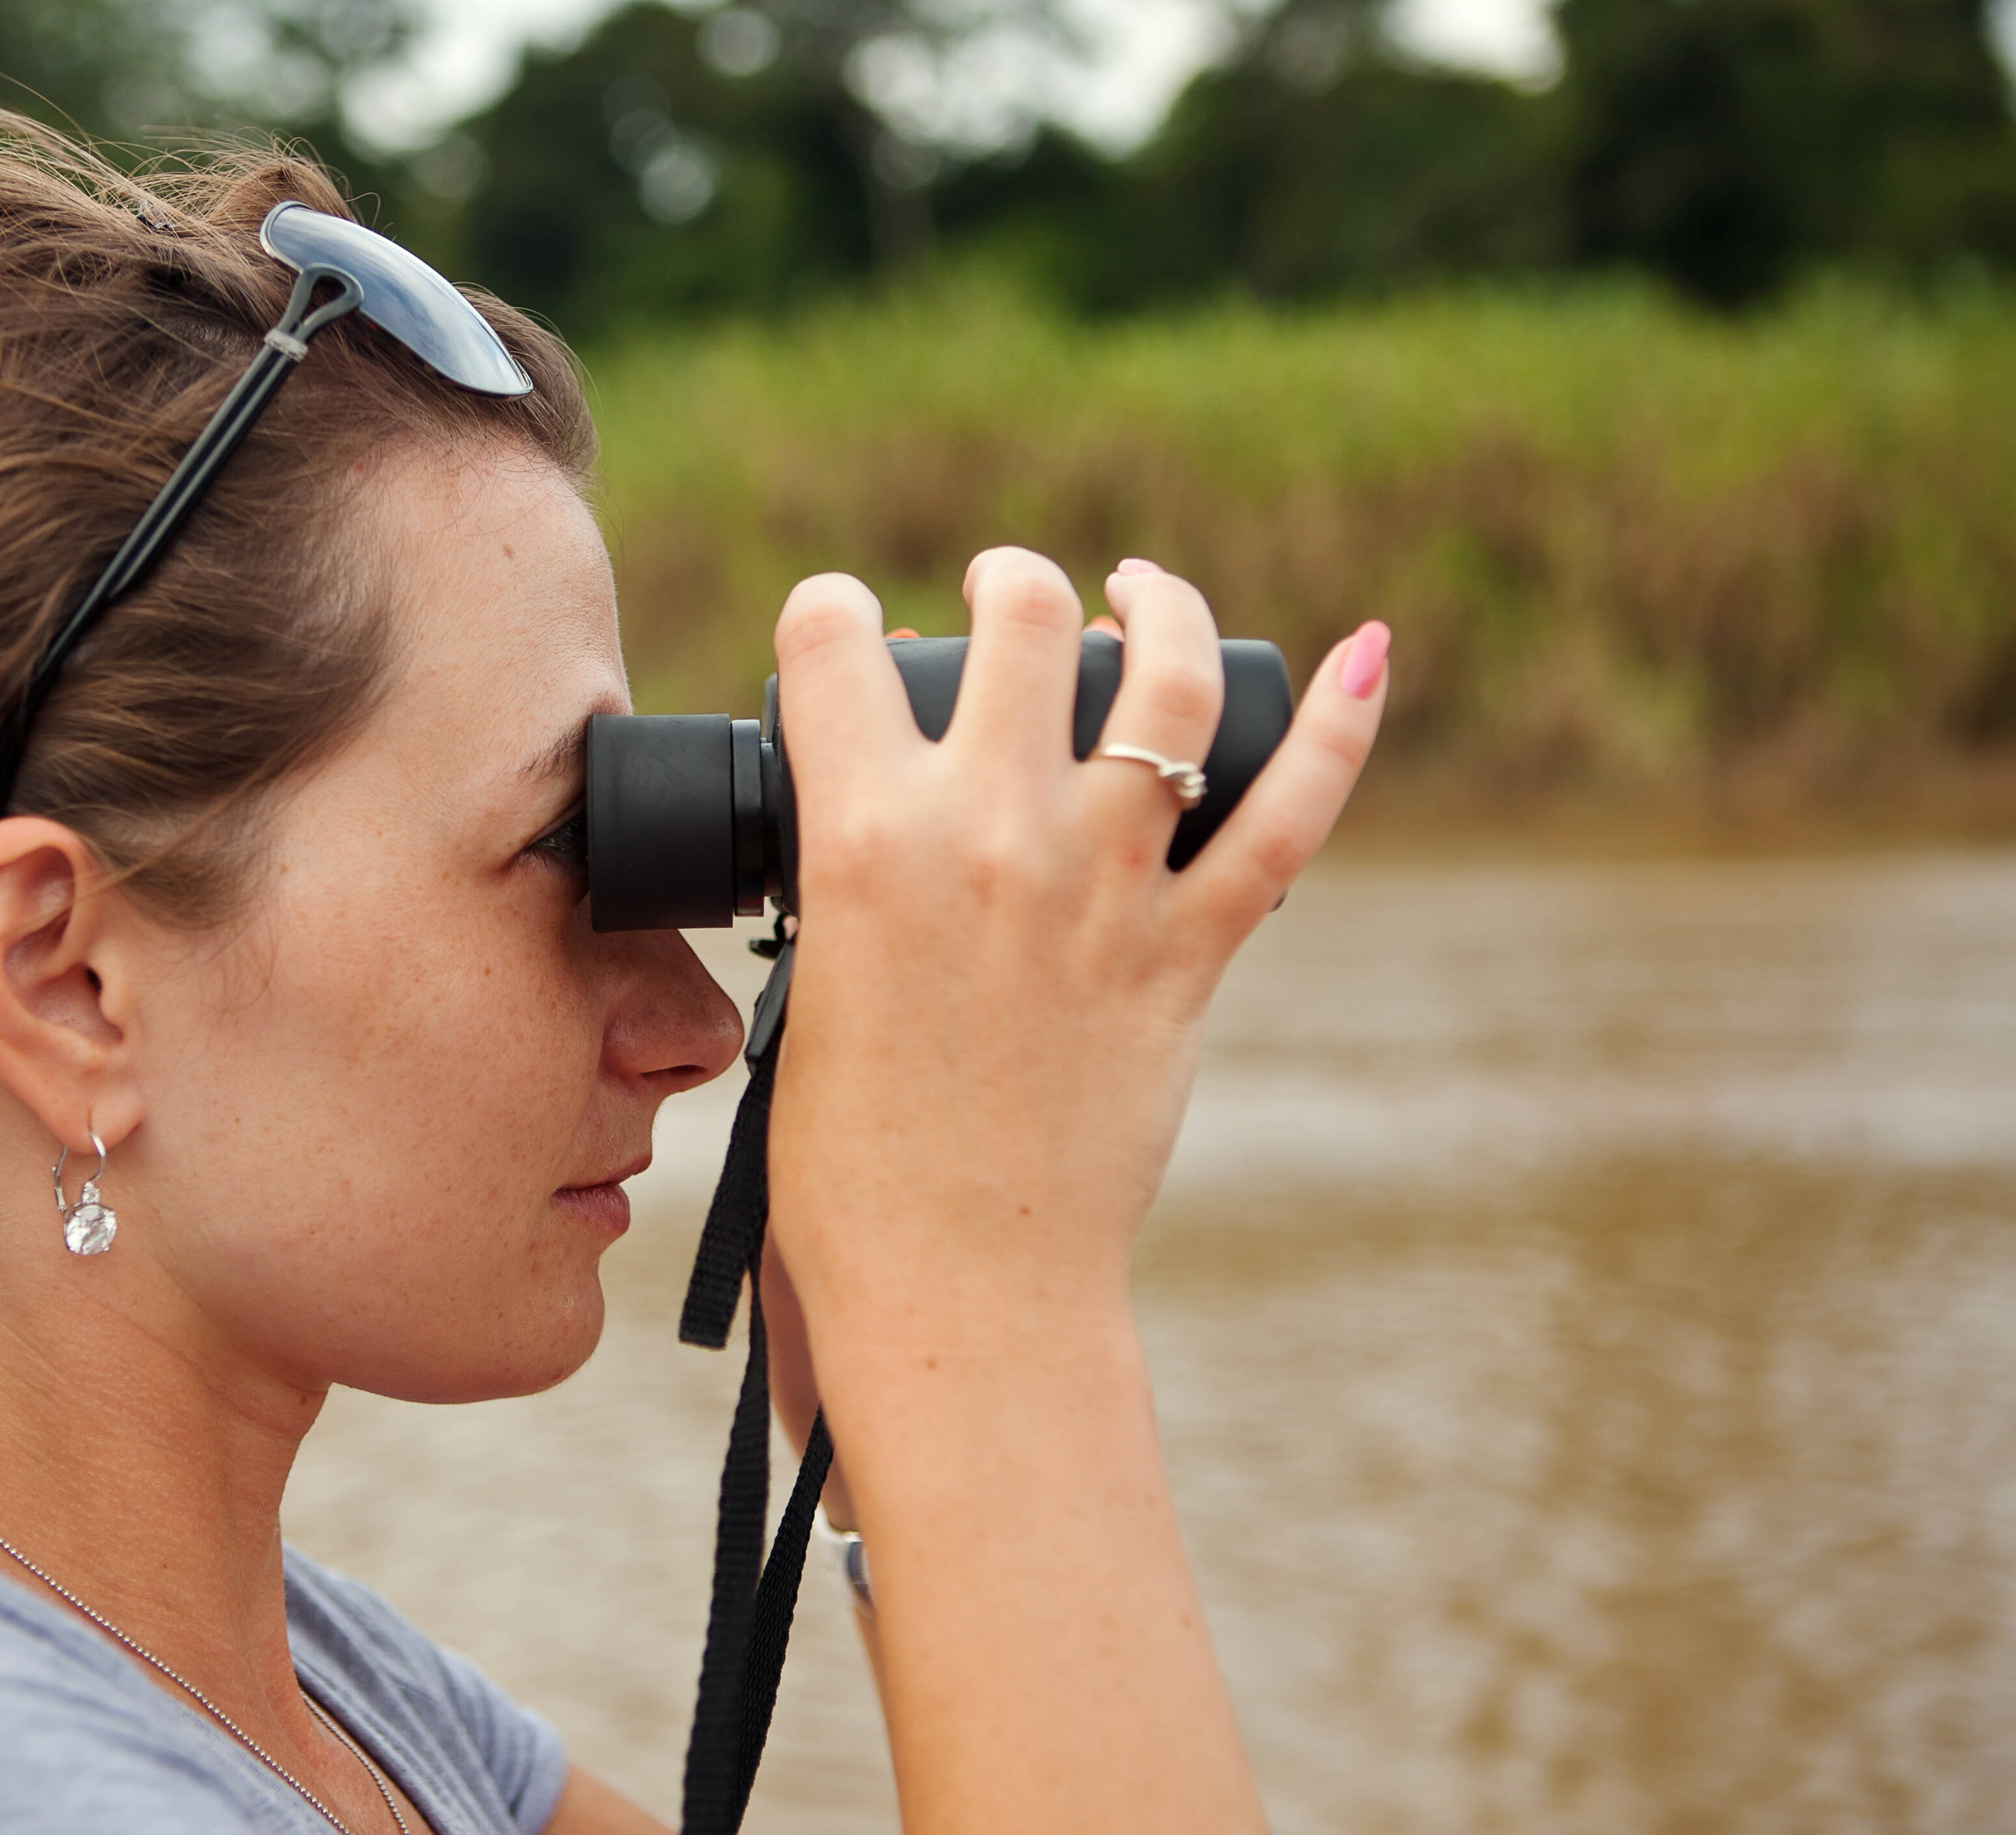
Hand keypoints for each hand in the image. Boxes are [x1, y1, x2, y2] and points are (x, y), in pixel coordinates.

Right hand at [759, 548, 1386, 1833]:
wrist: (958, 1285)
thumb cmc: (851, 1165)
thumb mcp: (810, 988)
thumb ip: (855, 885)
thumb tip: (890, 827)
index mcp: (858, 838)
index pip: (829, 641)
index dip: (829, 611)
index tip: (843, 626)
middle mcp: (986, 830)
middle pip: (1018, 619)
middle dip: (1008, 583)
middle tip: (1003, 599)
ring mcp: (1103, 885)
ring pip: (1159, 677)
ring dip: (1154, 606)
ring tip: (1138, 594)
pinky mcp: (1190, 951)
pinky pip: (1288, 817)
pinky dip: (1338, 727)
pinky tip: (1364, 655)